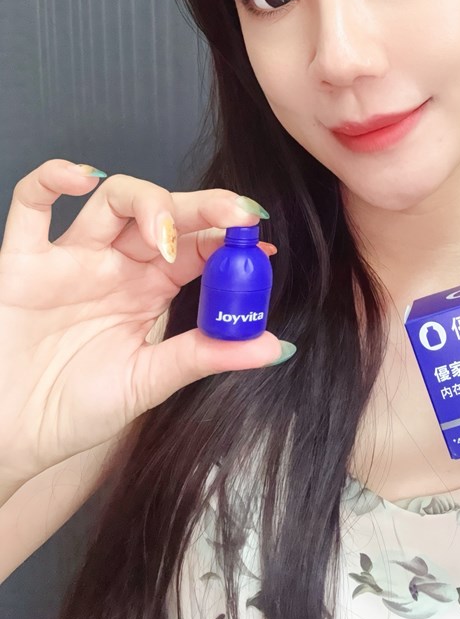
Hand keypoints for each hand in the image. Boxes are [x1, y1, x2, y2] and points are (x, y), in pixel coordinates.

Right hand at [0, 159, 288, 484]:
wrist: (11, 440)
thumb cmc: (74, 411)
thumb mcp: (148, 383)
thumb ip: (205, 356)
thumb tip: (275, 347)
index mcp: (152, 289)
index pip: (198, 246)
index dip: (229, 237)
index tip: (259, 240)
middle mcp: (116, 265)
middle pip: (165, 213)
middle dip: (203, 207)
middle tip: (235, 215)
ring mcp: (71, 259)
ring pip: (112, 200)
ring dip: (148, 202)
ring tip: (166, 237)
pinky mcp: (22, 262)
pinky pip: (31, 205)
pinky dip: (52, 178)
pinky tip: (82, 178)